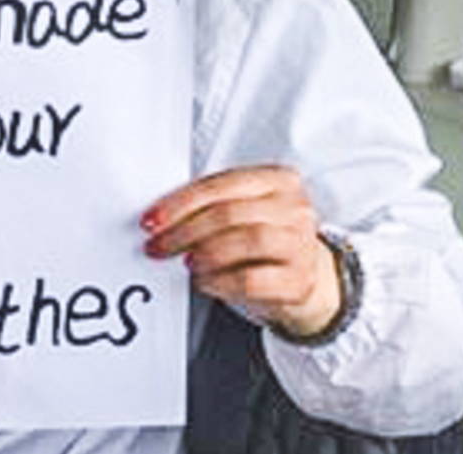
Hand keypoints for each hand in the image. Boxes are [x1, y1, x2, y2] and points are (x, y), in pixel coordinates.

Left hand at [141, 166, 341, 338]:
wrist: (310, 279)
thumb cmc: (268, 241)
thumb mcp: (247, 212)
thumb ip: (213, 206)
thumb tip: (163, 218)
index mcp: (279, 180)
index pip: (221, 185)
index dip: (181, 203)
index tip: (153, 219)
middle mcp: (295, 208)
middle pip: (230, 213)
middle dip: (184, 230)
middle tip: (158, 245)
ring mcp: (301, 244)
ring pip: (246, 241)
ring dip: (205, 253)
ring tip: (186, 263)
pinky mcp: (299, 280)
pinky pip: (252, 279)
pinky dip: (220, 281)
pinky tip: (204, 282)